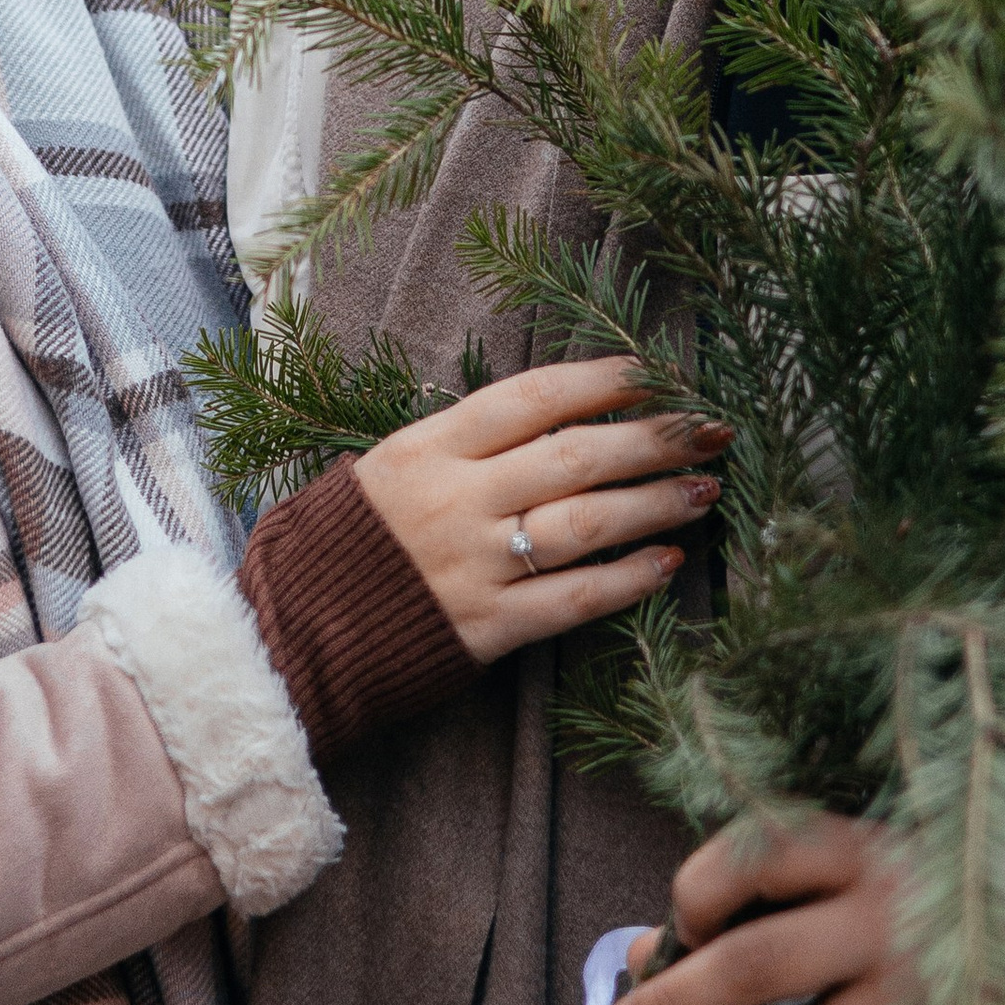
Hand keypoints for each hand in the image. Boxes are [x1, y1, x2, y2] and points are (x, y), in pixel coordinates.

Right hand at [353, 356, 726, 666]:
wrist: (293, 632)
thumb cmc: (352, 540)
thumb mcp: (392, 465)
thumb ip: (466, 442)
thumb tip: (558, 411)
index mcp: (431, 447)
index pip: (534, 397)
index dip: (603, 381)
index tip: (658, 372)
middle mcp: (458, 499)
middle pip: (575, 456)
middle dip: (653, 438)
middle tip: (711, 429)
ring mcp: (475, 565)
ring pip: (585, 523)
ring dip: (655, 503)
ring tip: (704, 489)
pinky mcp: (487, 627)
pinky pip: (574, 600)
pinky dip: (628, 580)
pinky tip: (668, 561)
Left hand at [605, 812, 909, 1004]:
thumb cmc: (900, 909)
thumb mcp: (833, 878)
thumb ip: (743, 903)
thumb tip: (645, 959)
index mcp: (859, 852)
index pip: (756, 857)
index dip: (696, 896)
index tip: (671, 934)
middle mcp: (890, 921)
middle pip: (758, 964)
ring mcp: (917, 1001)